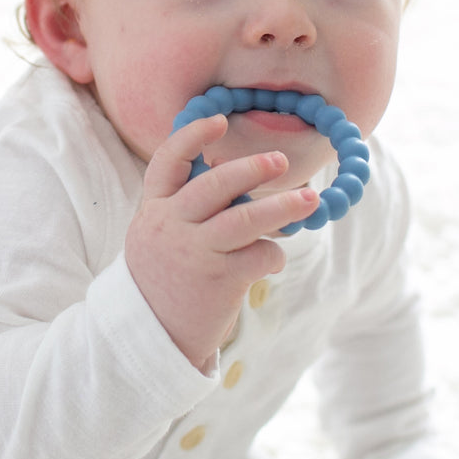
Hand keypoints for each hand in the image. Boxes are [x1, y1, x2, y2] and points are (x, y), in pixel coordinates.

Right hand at [125, 114, 318, 370]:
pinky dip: (272, 255)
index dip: (192, 136)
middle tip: (280, 161)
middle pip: (214, 185)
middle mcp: (171, 226)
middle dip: (251, 168)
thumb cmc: (164, 279)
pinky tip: (269, 261)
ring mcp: (194, 253)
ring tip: (309, 198)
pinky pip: (259, 256)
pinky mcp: (219, 281)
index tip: (218, 121)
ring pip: (244, 219)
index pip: (167, 162)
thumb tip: (235, 177)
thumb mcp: (158, 236)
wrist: (148, 337)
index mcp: (154, 210)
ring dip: (282, 206)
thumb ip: (185, 207)